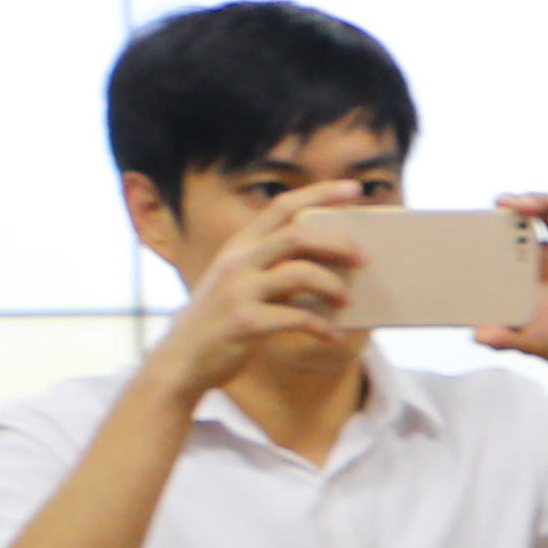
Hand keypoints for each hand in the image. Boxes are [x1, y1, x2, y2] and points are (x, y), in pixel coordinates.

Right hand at [152, 179, 369, 393]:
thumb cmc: (224, 319)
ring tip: (348, 301)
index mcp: (239, 246)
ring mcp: (238, 290)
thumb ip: (276, 267)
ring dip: (333, 286)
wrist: (181, 360)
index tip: (354, 187)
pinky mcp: (244, 322)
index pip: (282, 206)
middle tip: (365, 257)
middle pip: (297, 235)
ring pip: (300, 273)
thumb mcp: (243, 282)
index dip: (319, 193)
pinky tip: (332, 335)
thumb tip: (336, 264)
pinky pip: (297, 317)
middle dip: (338, 243)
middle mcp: (237, 261)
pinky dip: (321, 326)